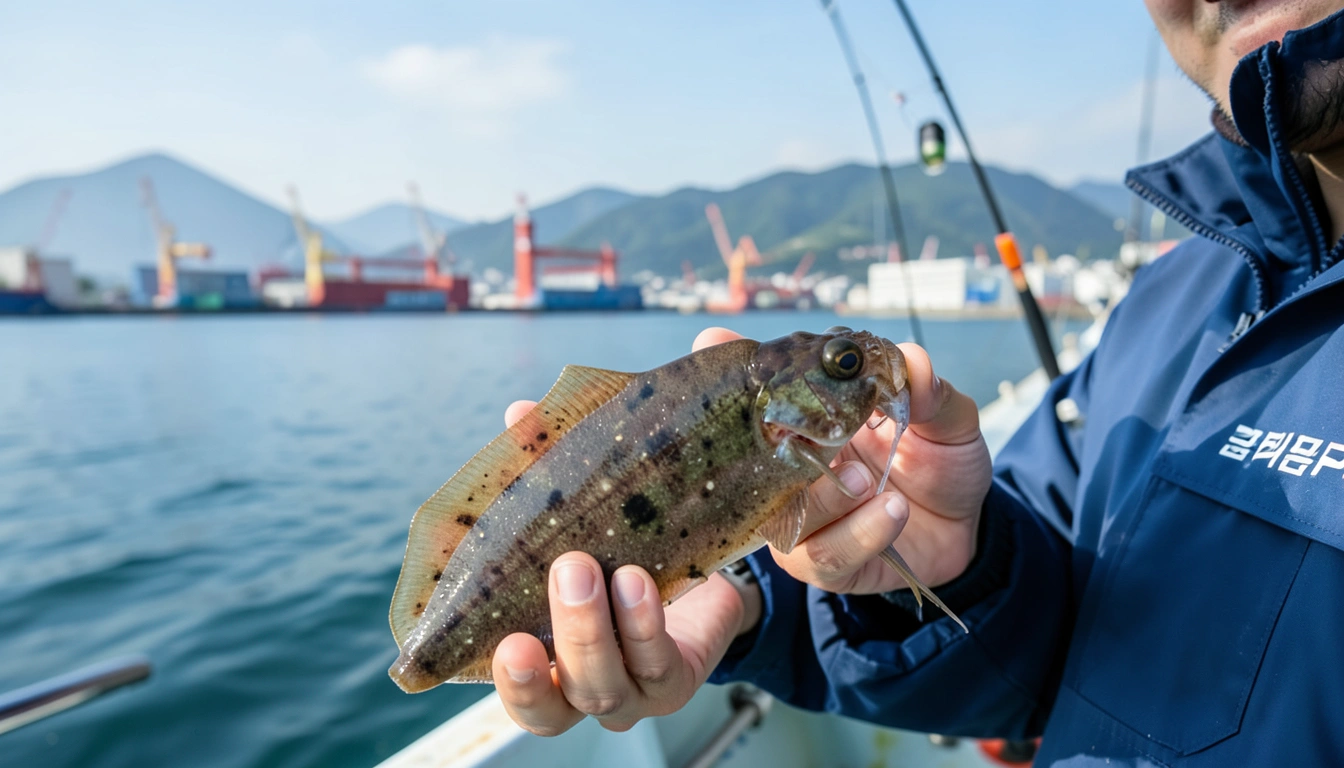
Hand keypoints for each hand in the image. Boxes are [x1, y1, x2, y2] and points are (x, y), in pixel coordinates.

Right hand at [492, 401, 759, 736]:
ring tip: (610, 570)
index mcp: (544, 661)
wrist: (704, 567)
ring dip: (601, 630)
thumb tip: (520, 415)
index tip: (503, 640)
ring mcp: (632, 691)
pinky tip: (640, 584)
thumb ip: (546, 470)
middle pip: (558, 704)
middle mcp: (583, 689)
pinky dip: (646, 626)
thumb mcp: (582, 511)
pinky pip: (660, 666)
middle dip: (562, 638)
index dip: (509, 678)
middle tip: (567, 570)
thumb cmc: (623, 543)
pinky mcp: (676, 681)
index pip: (516, 688)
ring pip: (607, 689)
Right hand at [695, 327, 990, 594]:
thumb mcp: (944, 417)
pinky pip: (826, 555)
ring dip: (825, 498)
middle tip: (813, 434)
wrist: (967, 524)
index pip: (761, 397)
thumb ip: (928, 392)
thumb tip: (913, 360)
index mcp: (809, 426)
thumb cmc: (938, 462)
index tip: (713, 340)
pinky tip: (891, 511)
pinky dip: (859, 533)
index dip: (733, 375)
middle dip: (772, 446)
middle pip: (753, 462)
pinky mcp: (828, 564)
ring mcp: (805, 521)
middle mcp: (794, 474)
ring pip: (785, 517)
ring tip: (865, 481)